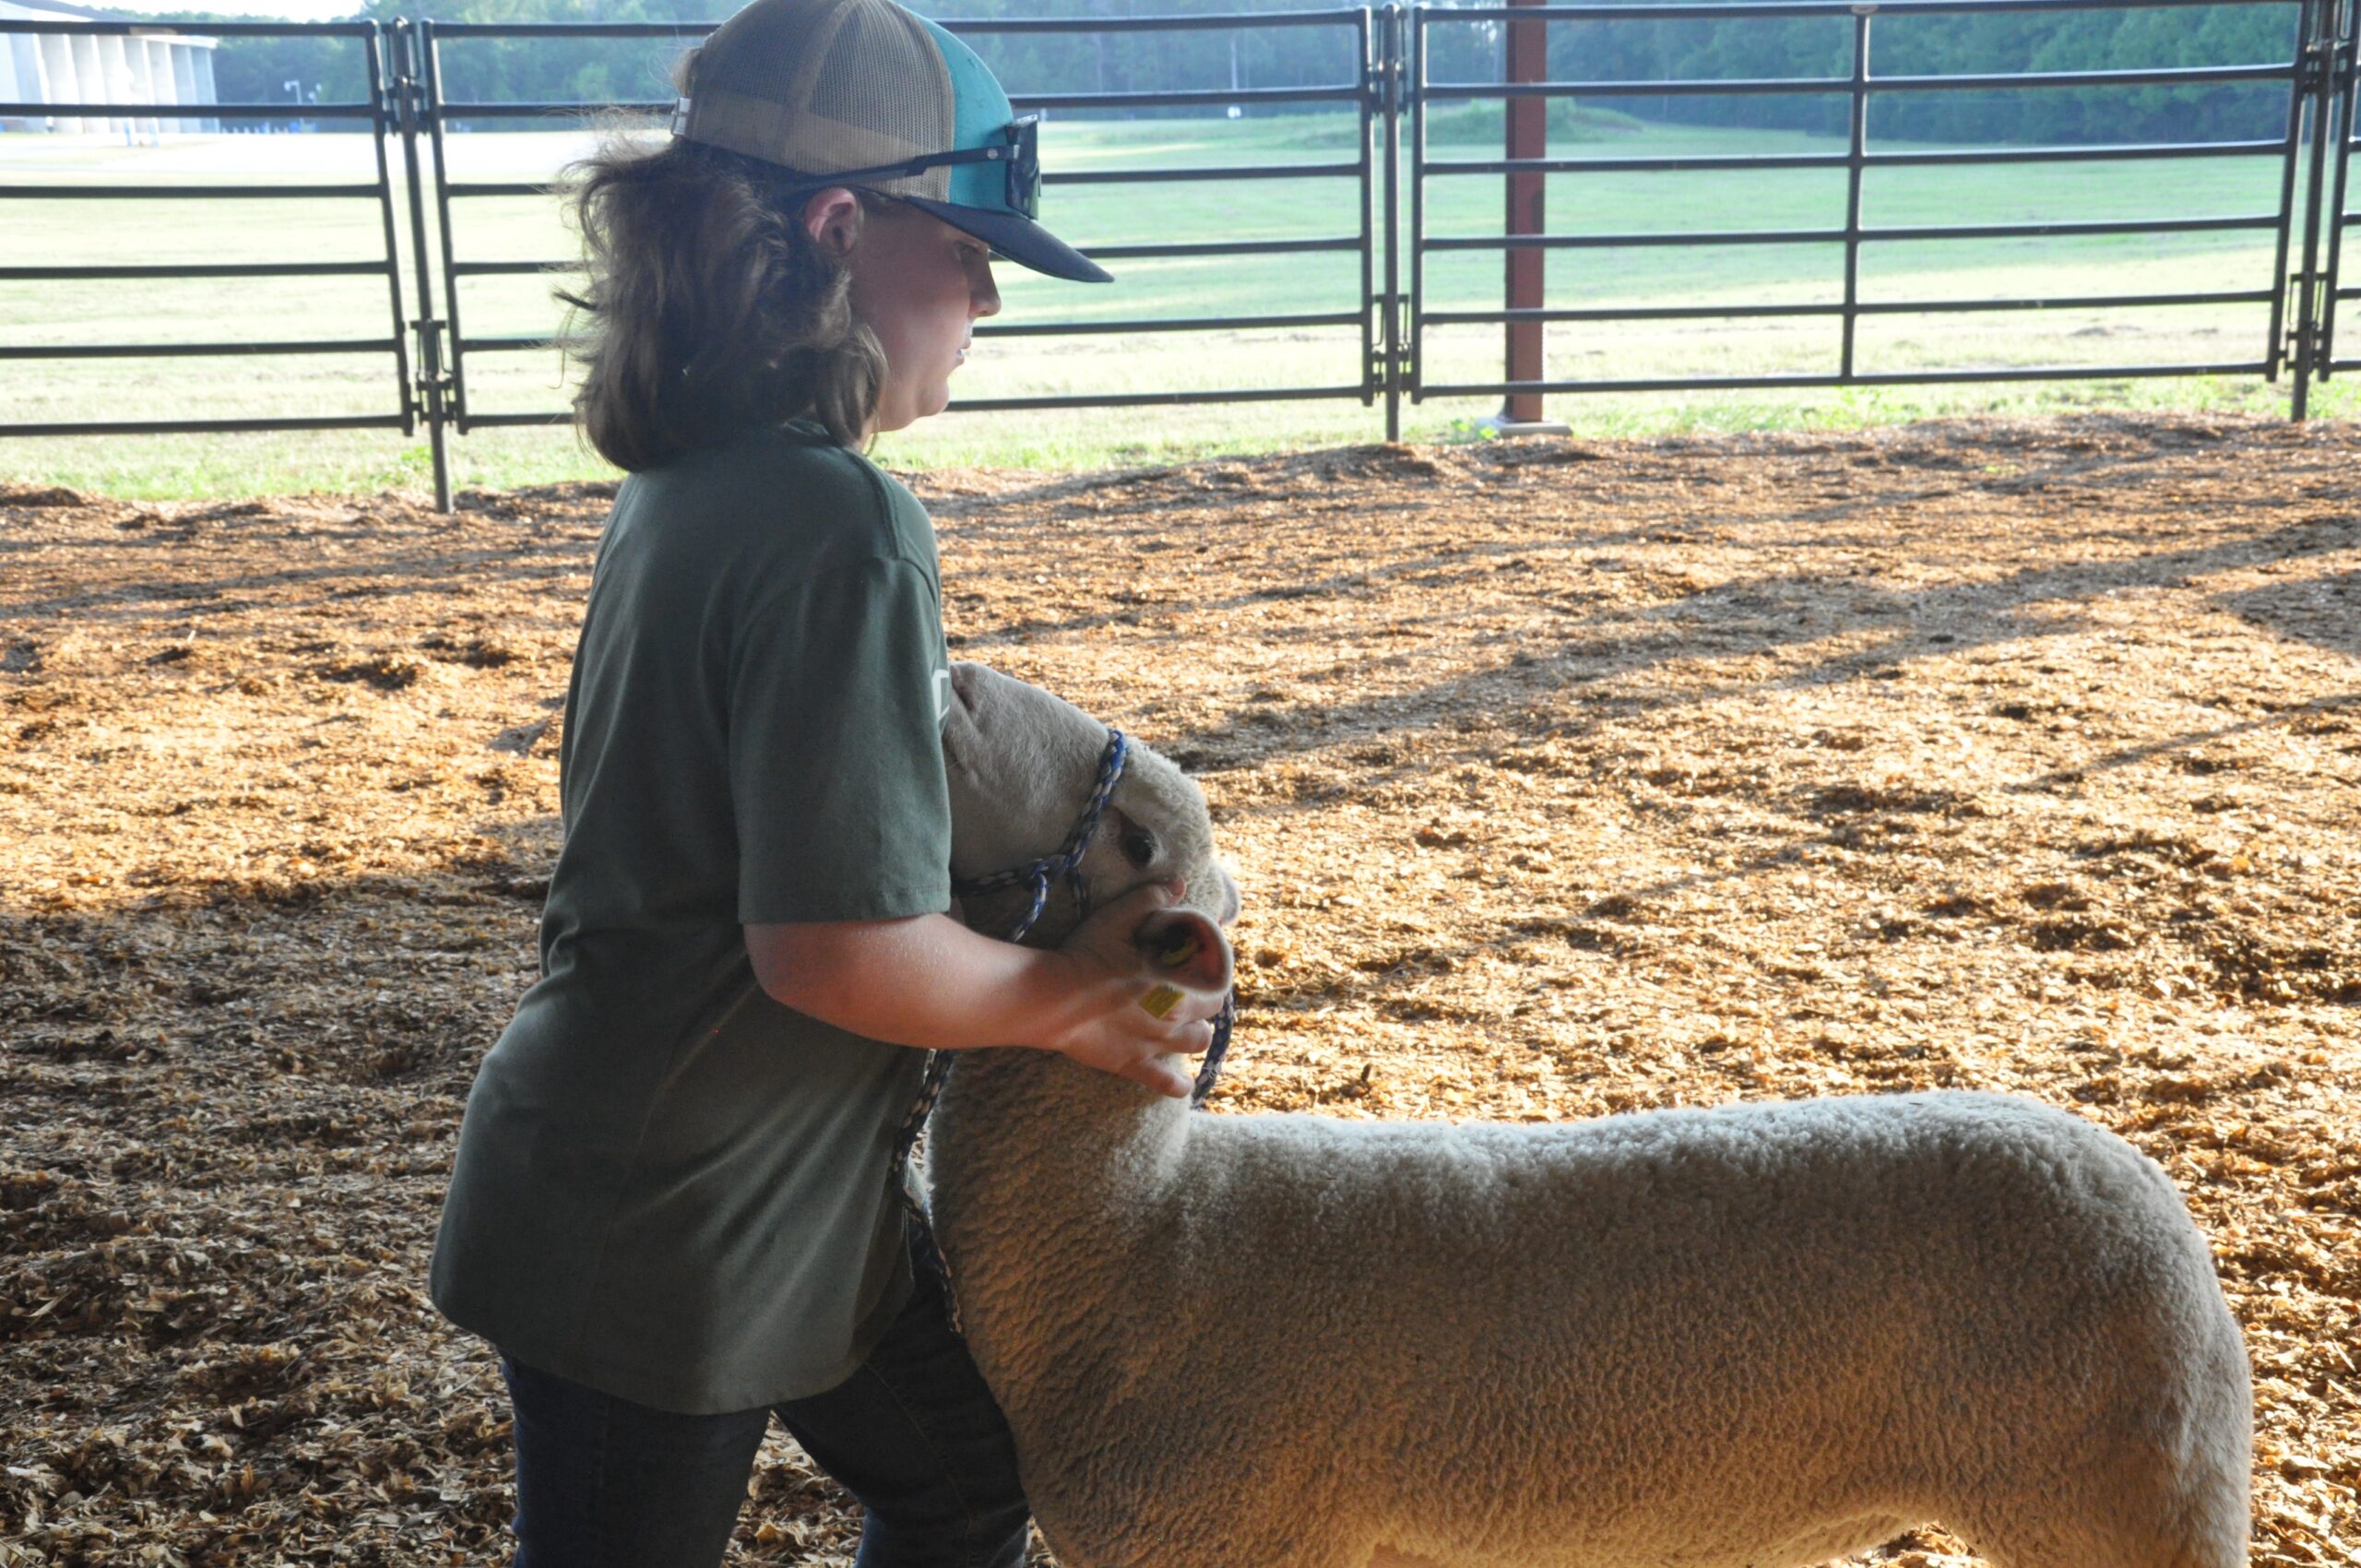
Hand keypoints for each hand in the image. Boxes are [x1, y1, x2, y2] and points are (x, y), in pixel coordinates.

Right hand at [1038, 881, 1225, 1097]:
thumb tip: (1179, 885)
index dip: (1213, 972)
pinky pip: (1166, 1083)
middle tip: (1190, 991)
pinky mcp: (1133, 1064)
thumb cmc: (1086, 955)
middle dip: (1205, 1001)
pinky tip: (1182, 1085)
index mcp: (1178, 981)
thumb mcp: (1118, 917)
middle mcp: (1175, 1015)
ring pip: (1197, 1044)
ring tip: (1185, 1027)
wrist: (1053, 998)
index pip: (1216, 980)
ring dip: (1196, 1034)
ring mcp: (1156, 1043)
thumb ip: (1151, 899)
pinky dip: (1178, 1086)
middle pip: (1210, 1011)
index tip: (1201, 965)